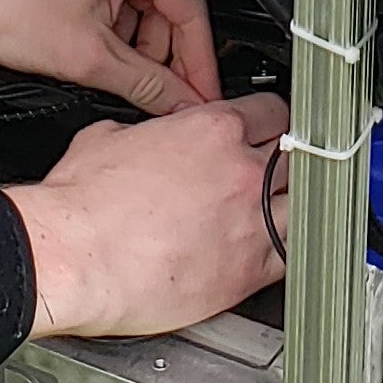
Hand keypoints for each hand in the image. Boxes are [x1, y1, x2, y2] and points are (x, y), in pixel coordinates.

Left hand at [0, 0, 220, 115]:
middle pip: (168, 6)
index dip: (200, 64)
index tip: (203, 97)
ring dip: (136, 46)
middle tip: (169, 100)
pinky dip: (112, 30)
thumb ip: (148, 85)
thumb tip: (180, 103)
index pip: (192, 10)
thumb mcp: (89, 57)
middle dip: (165, 57)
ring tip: (123, 83)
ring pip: (139, 4)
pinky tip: (99, 58)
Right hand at [7, 94, 289, 337]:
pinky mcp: (247, 272)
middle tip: (276, 168)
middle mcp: (240, 171)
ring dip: (295, 203)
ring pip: (306, 201)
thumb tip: (144, 136)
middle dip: (288, 157)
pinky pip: (292, 256)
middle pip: (296, 152)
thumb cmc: (81, 204)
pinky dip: (290, 250)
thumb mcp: (108, 137)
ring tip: (284, 209)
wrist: (76, 256)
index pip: (270, 110)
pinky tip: (280, 251)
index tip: (264, 130)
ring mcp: (250, 221)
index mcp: (210, 129)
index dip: (268, 119)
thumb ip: (145, 131)